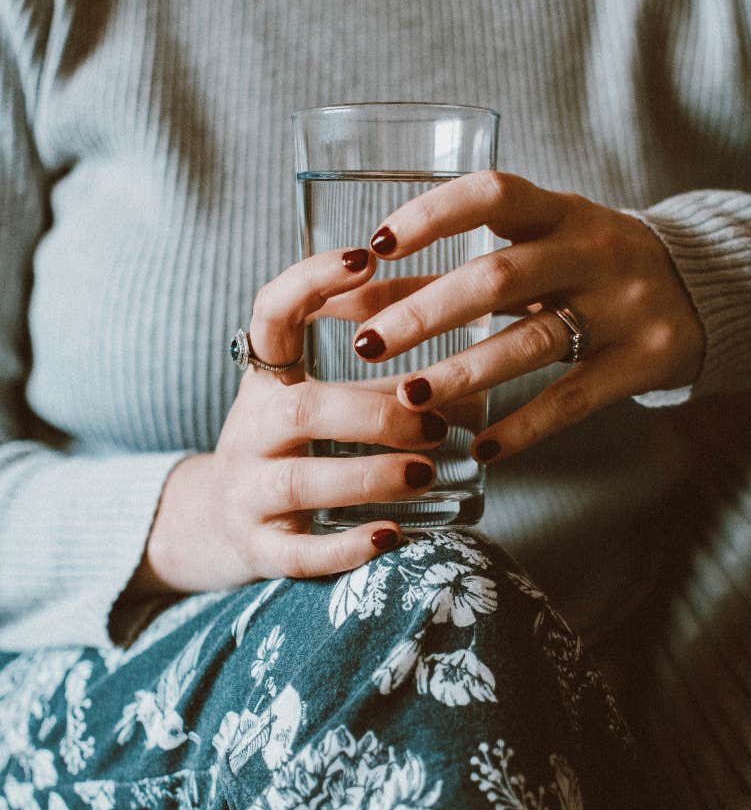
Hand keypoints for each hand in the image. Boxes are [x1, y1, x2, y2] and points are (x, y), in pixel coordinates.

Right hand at [126, 248, 447, 599]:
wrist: (215, 525)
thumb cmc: (290, 451)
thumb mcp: (318, 402)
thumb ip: (380, 381)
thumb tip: (475, 367)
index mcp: (265, 382)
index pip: (270, 314)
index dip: (311, 281)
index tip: (365, 256)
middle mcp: (248, 432)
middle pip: (300, 411)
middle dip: (372, 413)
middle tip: (434, 421)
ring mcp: (247, 494)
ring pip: (300, 481)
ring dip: (369, 475)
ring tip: (425, 474)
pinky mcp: (259, 550)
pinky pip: (299, 553)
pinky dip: (346, 547)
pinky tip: (392, 538)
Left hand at [351, 171, 705, 461]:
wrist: (705, 289)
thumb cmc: (591, 267)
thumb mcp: (538, 251)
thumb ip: (455, 270)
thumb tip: (357, 297)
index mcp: (561, 211)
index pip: (492, 194)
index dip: (432, 215)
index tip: (376, 245)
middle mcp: (594, 251)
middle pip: (500, 277)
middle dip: (427, 312)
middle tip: (367, 344)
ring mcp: (623, 307)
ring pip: (532, 342)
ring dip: (464, 373)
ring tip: (408, 399)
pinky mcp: (643, 361)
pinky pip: (573, 399)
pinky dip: (524, 427)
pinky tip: (480, 450)